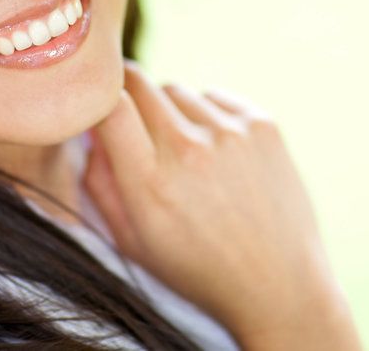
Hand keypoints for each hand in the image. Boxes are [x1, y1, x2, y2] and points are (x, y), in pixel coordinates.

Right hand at [83, 60, 361, 349]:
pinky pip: (214, 96)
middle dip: (128, 98)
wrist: (280, 285)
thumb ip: (99, 182)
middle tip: (136, 128)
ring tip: (185, 156)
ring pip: (176, 90)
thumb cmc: (197, 269)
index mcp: (149, 182)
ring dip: (171, 112)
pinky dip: (208, 116)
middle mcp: (189, 149)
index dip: (98, 99)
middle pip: (139, 83)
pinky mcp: (263, 124)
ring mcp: (230, 133)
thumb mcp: (131, 240)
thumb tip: (89, 130)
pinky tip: (218, 155)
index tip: (99, 109)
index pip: (109, 103)